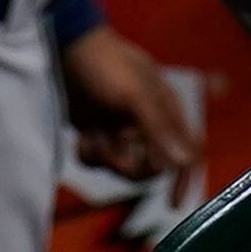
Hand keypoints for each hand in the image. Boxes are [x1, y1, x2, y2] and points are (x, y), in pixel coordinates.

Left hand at [62, 24, 200, 182]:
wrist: (63, 47)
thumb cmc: (105, 64)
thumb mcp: (134, 94)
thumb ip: (157, 130)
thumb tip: (180, 165)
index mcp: (166, 109)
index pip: (188, 151)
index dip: (183, 179)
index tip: (172, 204)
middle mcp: (147, 123)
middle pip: (151, 168)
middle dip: (129, 165)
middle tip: (113, 148)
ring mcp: (121, 129)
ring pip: (122, 167)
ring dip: (106, 158)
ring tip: (92, 138)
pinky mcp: (98, 133)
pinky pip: (98, 161)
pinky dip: (89, 154)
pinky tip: (82, 137)